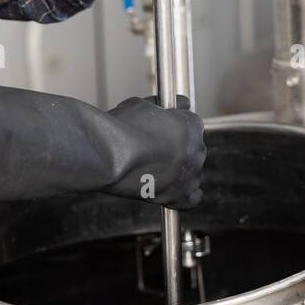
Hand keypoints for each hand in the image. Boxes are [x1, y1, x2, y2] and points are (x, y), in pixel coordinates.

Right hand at [102, 94, 205, 208]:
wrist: (108, 154)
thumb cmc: (122, 128)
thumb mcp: (144, 105)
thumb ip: (164, 108)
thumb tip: (176, 105)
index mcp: (192, 125)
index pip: (191, 124)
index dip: (175, 126)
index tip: (164, 129)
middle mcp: (196, 150)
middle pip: (192, 148)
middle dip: (177, 148)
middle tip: (156, 149)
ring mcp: (189, 175)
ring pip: (191, 172)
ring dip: (178, 170)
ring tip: (155, 168)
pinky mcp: (178, 196)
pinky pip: (191, 199)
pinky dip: (186, 195)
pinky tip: (175, 189)